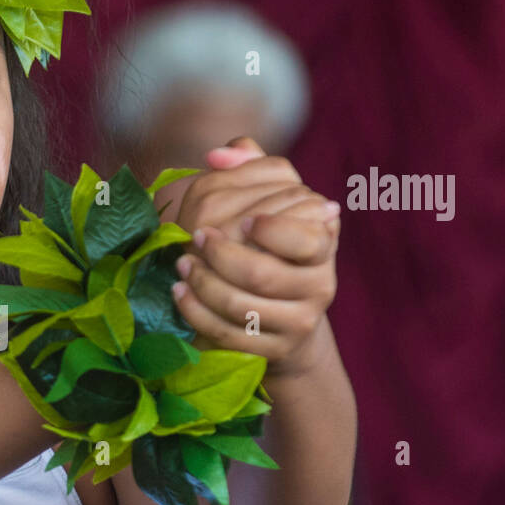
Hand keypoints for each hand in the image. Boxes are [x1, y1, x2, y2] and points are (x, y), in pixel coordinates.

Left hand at [167, 137, 340, 377]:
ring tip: (182, 264)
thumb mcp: (272, 204)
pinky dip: (197, 313)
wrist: (283, 317)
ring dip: (203, 283)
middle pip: (263, 274)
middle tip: (196, 237)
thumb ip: (252, 170)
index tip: (243, 220)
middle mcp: (318, 286)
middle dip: (221, 256)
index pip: (308, 239)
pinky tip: (180, 292)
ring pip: (242, 307)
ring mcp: (296, 323)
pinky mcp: (271, 351)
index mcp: (323, 245)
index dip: (273, 229)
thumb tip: (218, 154)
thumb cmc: (272, 246)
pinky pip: (228, 336)